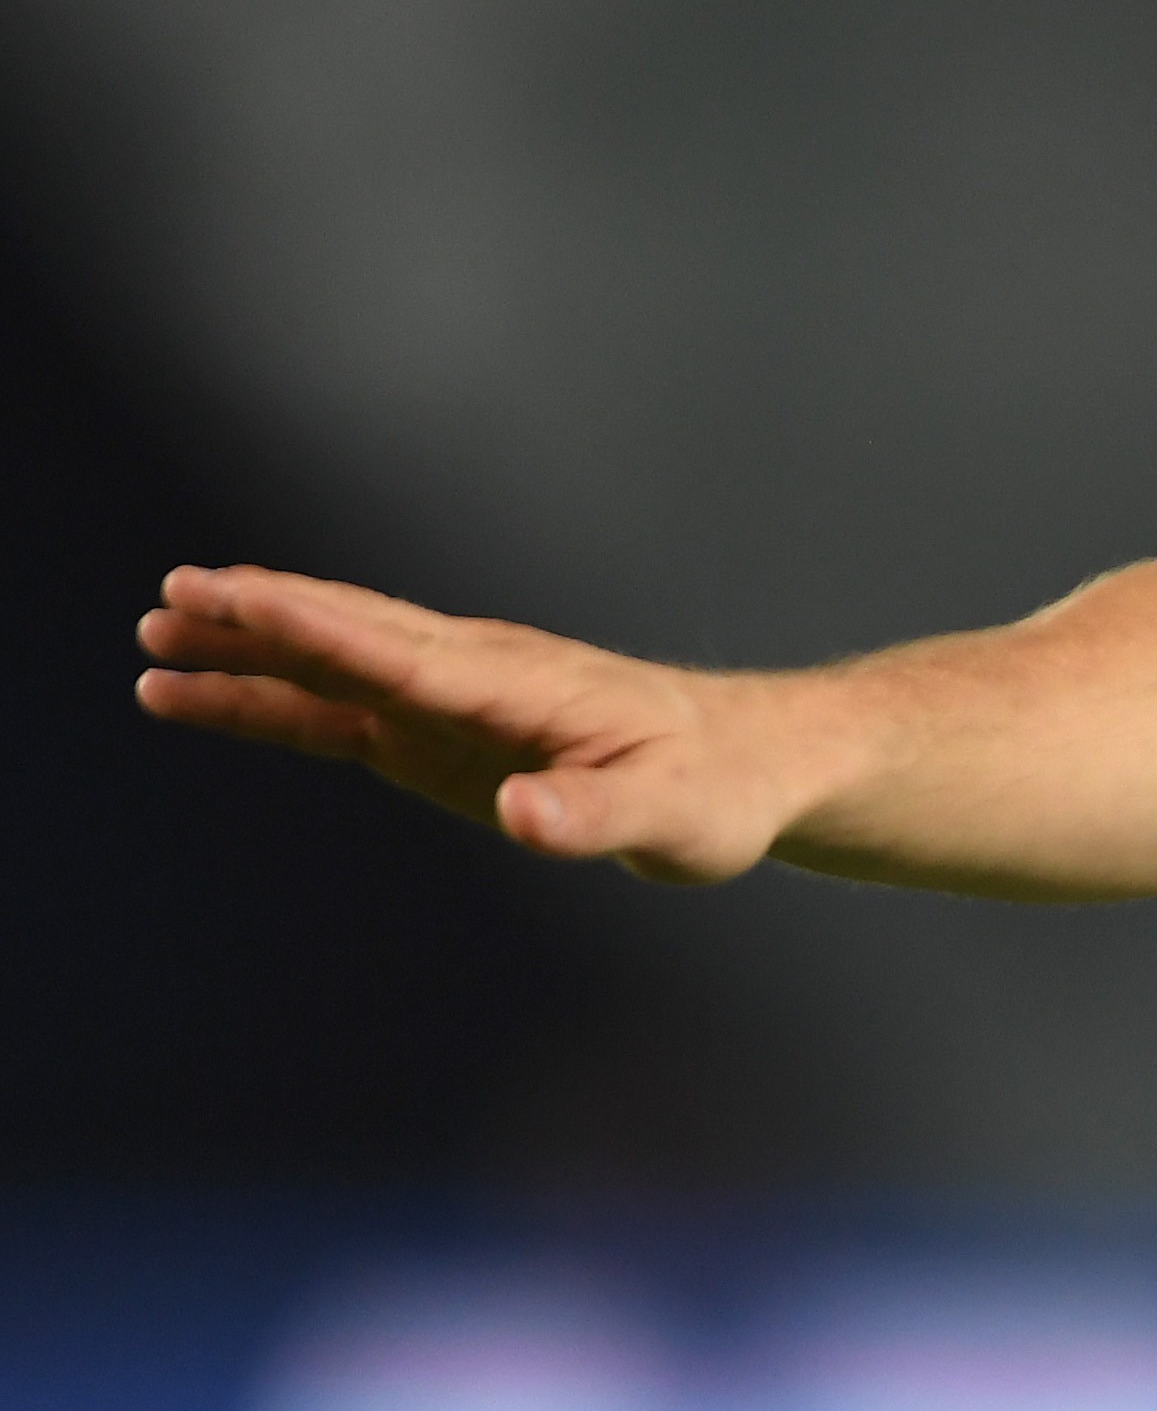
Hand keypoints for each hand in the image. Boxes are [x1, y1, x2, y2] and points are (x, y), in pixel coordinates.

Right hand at [136, 565, 820, 884]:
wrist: (747, 764)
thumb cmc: (717, 789)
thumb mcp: (671, 816)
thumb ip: (594, 815)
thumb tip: (523, 813)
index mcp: (522, 688)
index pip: (403, 652)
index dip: (321, 627)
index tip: (244, 598)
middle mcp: (476, 678)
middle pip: (352, 637)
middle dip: (263, 617)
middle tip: (171, 594)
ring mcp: (451, 701)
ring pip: (331, 665)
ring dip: (248, 649)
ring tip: (155, 634)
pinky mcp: (439, 735)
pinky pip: (335, 710)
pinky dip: (267, 700)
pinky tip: (200, 696)